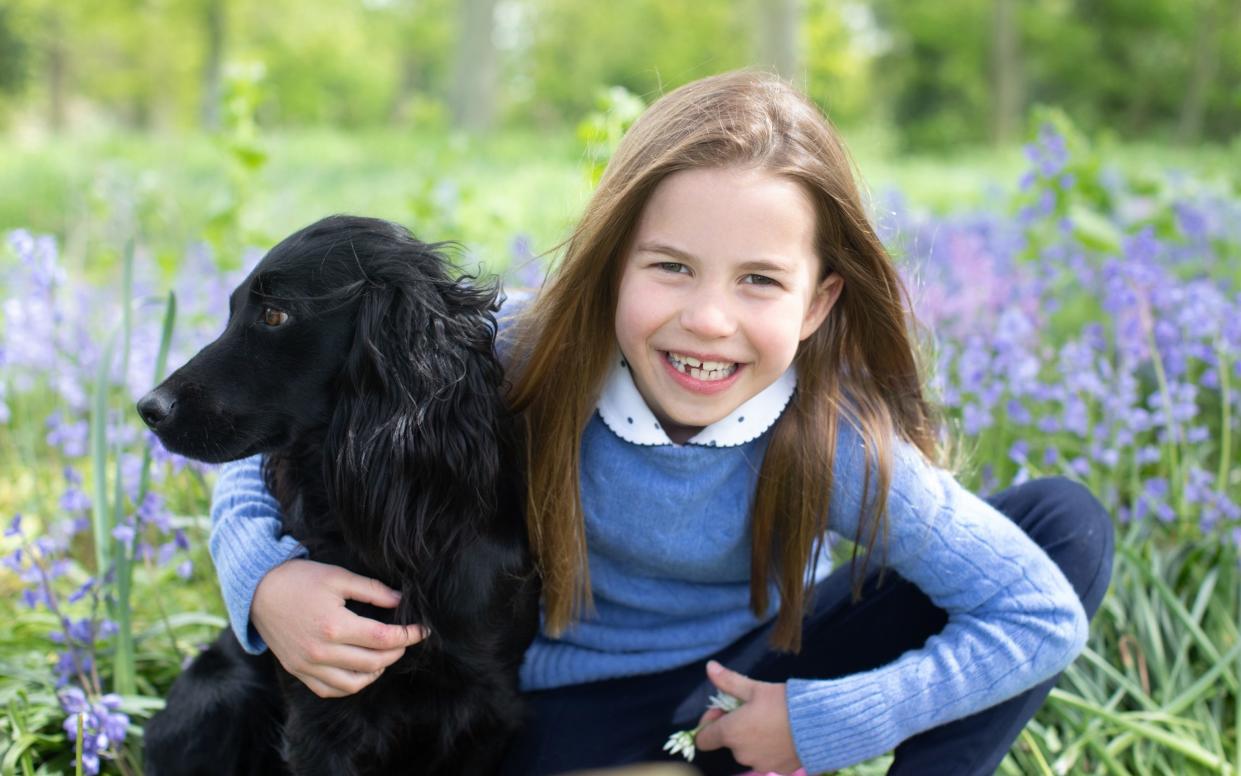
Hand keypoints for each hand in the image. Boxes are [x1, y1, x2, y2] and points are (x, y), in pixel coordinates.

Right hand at [251, 559, 427, 697]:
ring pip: (354, 683)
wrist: (258, 591)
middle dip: (397, 651)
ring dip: (376, 671)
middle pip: (373, 662)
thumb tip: (400, 600)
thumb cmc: (300, 580)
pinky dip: (351, 684)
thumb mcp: (338, 577)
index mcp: (334, 626)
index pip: (383, 639)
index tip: (422, 630)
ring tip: (385, 655)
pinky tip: (361, 669)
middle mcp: (321, 652)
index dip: (408, 635)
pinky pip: (330, 690)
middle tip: (405, 639)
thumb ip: (372, 590)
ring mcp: (308, 666)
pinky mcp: (298, 671)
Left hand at [693, 660, 801, 774]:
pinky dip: (769, 747)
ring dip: (752, 737)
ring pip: (747, 750)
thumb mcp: (754, 688)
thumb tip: (709, 667)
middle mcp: (741, 753)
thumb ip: (728, 681)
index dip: (710, 723)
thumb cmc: (784, 704)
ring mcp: (759, 764)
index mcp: (730, 733)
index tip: (725, 709)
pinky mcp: (778, 770)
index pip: (703, 739)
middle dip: (735, 726)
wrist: (820, 725)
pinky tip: (782, 733)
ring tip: (770, 720)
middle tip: (752, 709)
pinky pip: (765, 757)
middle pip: (728, 741)